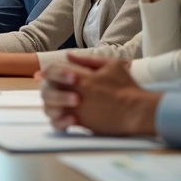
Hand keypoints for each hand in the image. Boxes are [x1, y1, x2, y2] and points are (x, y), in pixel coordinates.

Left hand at [39, 54, 159, 135]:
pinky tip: (65, 118)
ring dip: (50, 105)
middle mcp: (75, 93)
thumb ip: (88, 60)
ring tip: (57, 104)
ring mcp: (77, 110)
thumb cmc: (127, 87)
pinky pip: (60, 124)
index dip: (47, 72)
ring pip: (50, 108)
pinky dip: (58, 121)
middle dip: (46, 89)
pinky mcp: (82, 124)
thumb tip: (69, 56)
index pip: (53, 71)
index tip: (42, 75)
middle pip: (47, 90)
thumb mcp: (111, 65)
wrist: (137, 111)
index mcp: (81, 77)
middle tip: (49, 89)